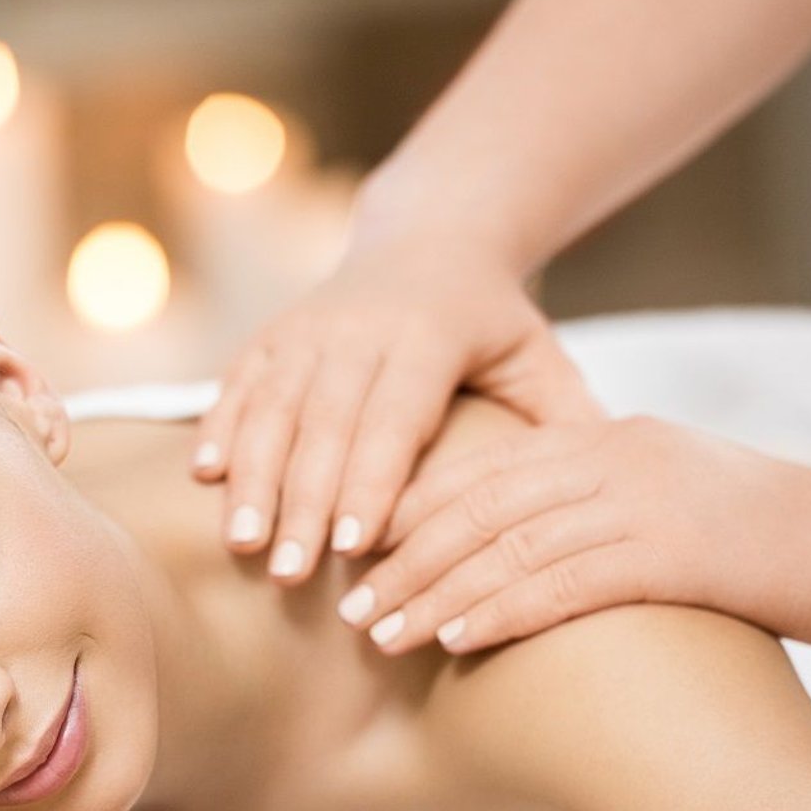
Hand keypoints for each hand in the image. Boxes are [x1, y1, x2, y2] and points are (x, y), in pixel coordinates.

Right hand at [193, 219, 602, 584]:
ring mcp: (306, 327)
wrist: (429, 238)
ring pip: (270, 407)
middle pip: (322, 422)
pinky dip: (219, 429)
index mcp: (429, 333)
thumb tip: (608, 491)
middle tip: (289, 572)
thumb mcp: (539, 355)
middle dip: (302, 501)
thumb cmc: (493, 321)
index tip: (354, 546)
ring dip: (251, 478)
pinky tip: (203, 480)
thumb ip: (564, 417)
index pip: (394, 417)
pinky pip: (236, 385)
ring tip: (242, 544)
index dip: (370, 481)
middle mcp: (358, 326)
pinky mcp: (269, 334)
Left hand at [341, 415, 810, 651]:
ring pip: (506, 546)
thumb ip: (601, 509)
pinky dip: (500, 612)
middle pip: (477, 507)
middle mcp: (613, 458)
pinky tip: (456, 639)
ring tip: (380, 634)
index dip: (412, 515)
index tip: (360, 557)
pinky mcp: (674, 551)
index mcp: (605, 439)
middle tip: (349, 606)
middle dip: (404, 560)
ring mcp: (643, 500)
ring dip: (433, 594)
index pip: (483, 472)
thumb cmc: (770, 538)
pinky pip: (563, 583)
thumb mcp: (672, 500)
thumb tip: (532, 553)